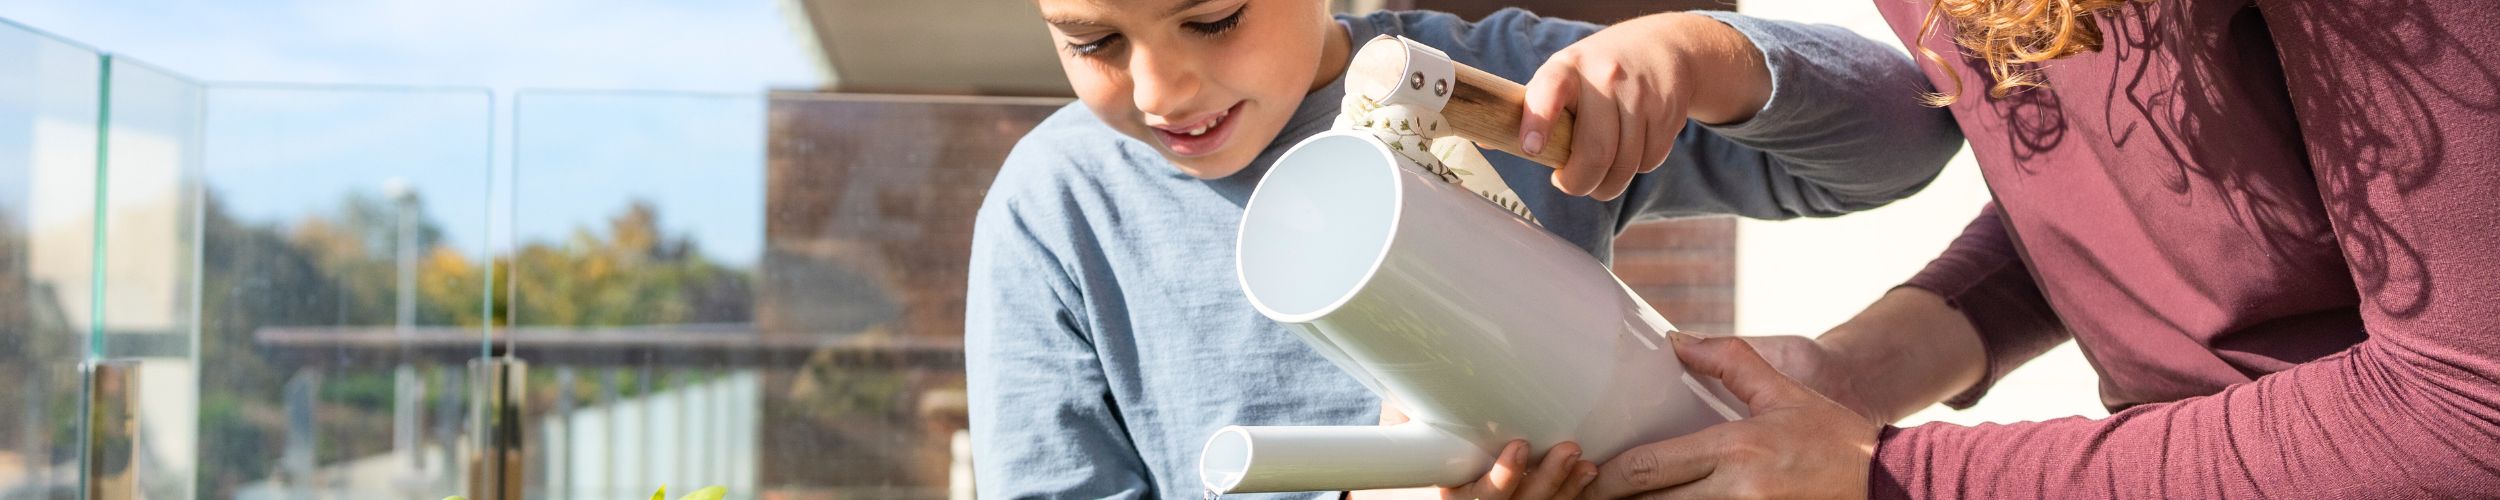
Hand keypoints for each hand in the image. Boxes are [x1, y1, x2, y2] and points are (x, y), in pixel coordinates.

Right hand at [1357, 403, 1596, 499]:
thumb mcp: (1409, 426)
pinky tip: (1585, 472)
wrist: (1435, 466)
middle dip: (1544, 479)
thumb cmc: (1421, 443)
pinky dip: (1573, 492)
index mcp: (1452, 488)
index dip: (1501, 477)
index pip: (1475, 495)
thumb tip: (1410, 373)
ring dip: (1563, 484)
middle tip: (1566, 450)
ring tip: (1578, 457)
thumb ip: (1409, 408)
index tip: (1519, 446)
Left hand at [1520, 13, 1768, 200]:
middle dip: (1579, 183)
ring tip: (1600, 174)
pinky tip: (1629, 150)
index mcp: (1566, 68)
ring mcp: (1640, 93)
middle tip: (1571, 183)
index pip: (1549, 93)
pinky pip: (1649, 161)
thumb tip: (1486, 142)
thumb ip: (1532, 108)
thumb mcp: (1562, 75)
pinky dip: (1637, 168)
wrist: (1661, 46)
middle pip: (1595, 152)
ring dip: (1609, 183)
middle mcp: (1605, 77)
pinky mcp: (1668, 110)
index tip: (1531, 149)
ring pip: (1625, 165)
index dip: (1538, 123)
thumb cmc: (1597, 72)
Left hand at [1581, 333, 1877, 498]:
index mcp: (1735, 448)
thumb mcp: (1784, 392)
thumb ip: (1731, 362)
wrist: (1890, 484)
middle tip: (1581, 497)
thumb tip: (1676, 341)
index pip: (1650, 467)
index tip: (1585, 475)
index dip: (1607, 478)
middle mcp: (1737, 490)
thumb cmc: (1835, 437)